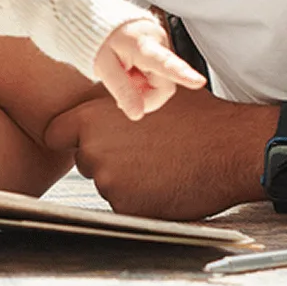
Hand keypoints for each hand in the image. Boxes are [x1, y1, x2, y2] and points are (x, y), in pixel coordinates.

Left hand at [44, 83, 271, 219]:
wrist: (231, 149)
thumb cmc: (198, 117)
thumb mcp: (152, 90)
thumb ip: (121, 93)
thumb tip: (112, 77)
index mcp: (92, 117)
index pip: (55, 134)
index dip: (67, 139)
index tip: (80, 142)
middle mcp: (94, 149)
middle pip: (84, 160)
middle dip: (105, 159)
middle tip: (142, 153)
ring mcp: (109, 181)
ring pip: (106, 184)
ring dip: (125, 181)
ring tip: (160, 166)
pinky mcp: (127, 207)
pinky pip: (124, 206)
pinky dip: (141, 201)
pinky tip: (165, 185)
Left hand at [91, 18, 207, 120]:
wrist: (100, 17)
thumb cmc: (100, 39)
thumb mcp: (104, 66)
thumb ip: (122, 90)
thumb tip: (137, 114)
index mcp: (143, 45)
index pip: (165, 63)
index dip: (182, 74)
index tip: (198, 81)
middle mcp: (160, 42)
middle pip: (164, 85)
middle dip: (144, 94)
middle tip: (123, 83)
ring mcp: (164, 44)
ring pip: (162, 82)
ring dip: (143, 86)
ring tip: (126, 72)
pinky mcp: (163, 48)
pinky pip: (160, 74)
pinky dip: (144, 78)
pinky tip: (132, 69)